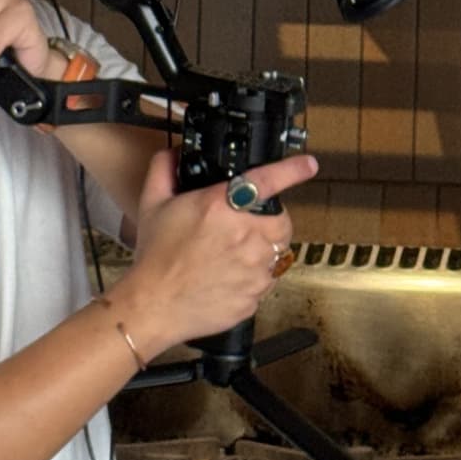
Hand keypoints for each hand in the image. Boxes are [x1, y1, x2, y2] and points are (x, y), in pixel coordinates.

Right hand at [115, 146, 319, 356]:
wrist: (153, 306)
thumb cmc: (154, 257)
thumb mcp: (152, 204)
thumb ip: (164, 170)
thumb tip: (174, 152)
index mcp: (222, 207)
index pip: (267, 181)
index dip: (292, 170)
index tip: (308, 164)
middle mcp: (244, 236)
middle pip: (281, 221)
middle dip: (271, 220)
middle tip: (248, 226)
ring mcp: (254, 269)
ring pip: (278, 253)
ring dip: (264, 250)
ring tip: (234, 255)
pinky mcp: (256, 295)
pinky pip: (266, 281)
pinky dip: (254, 278)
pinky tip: (229, 277)